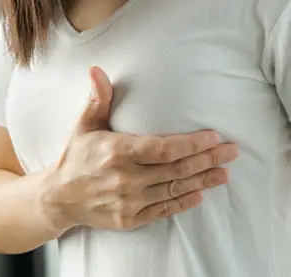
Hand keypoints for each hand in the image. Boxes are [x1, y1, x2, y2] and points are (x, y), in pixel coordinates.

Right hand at [40, 66, 237, 231]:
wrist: (57, 198)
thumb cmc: (77, 157)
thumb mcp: (85, 125)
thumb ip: (98, 99)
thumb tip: (97, 70)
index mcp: (118, 152)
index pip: (163, 149)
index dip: (191, 144)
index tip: (213, 136)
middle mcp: (126, 179)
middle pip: (177, 169)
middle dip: (208, 159)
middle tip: (232, 151)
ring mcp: (129, 202)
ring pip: (174, 190)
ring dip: (203, 181)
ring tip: (225, 173)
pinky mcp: (130, 219)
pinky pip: (163, 211)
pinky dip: (183, 202)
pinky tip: (201, 194)